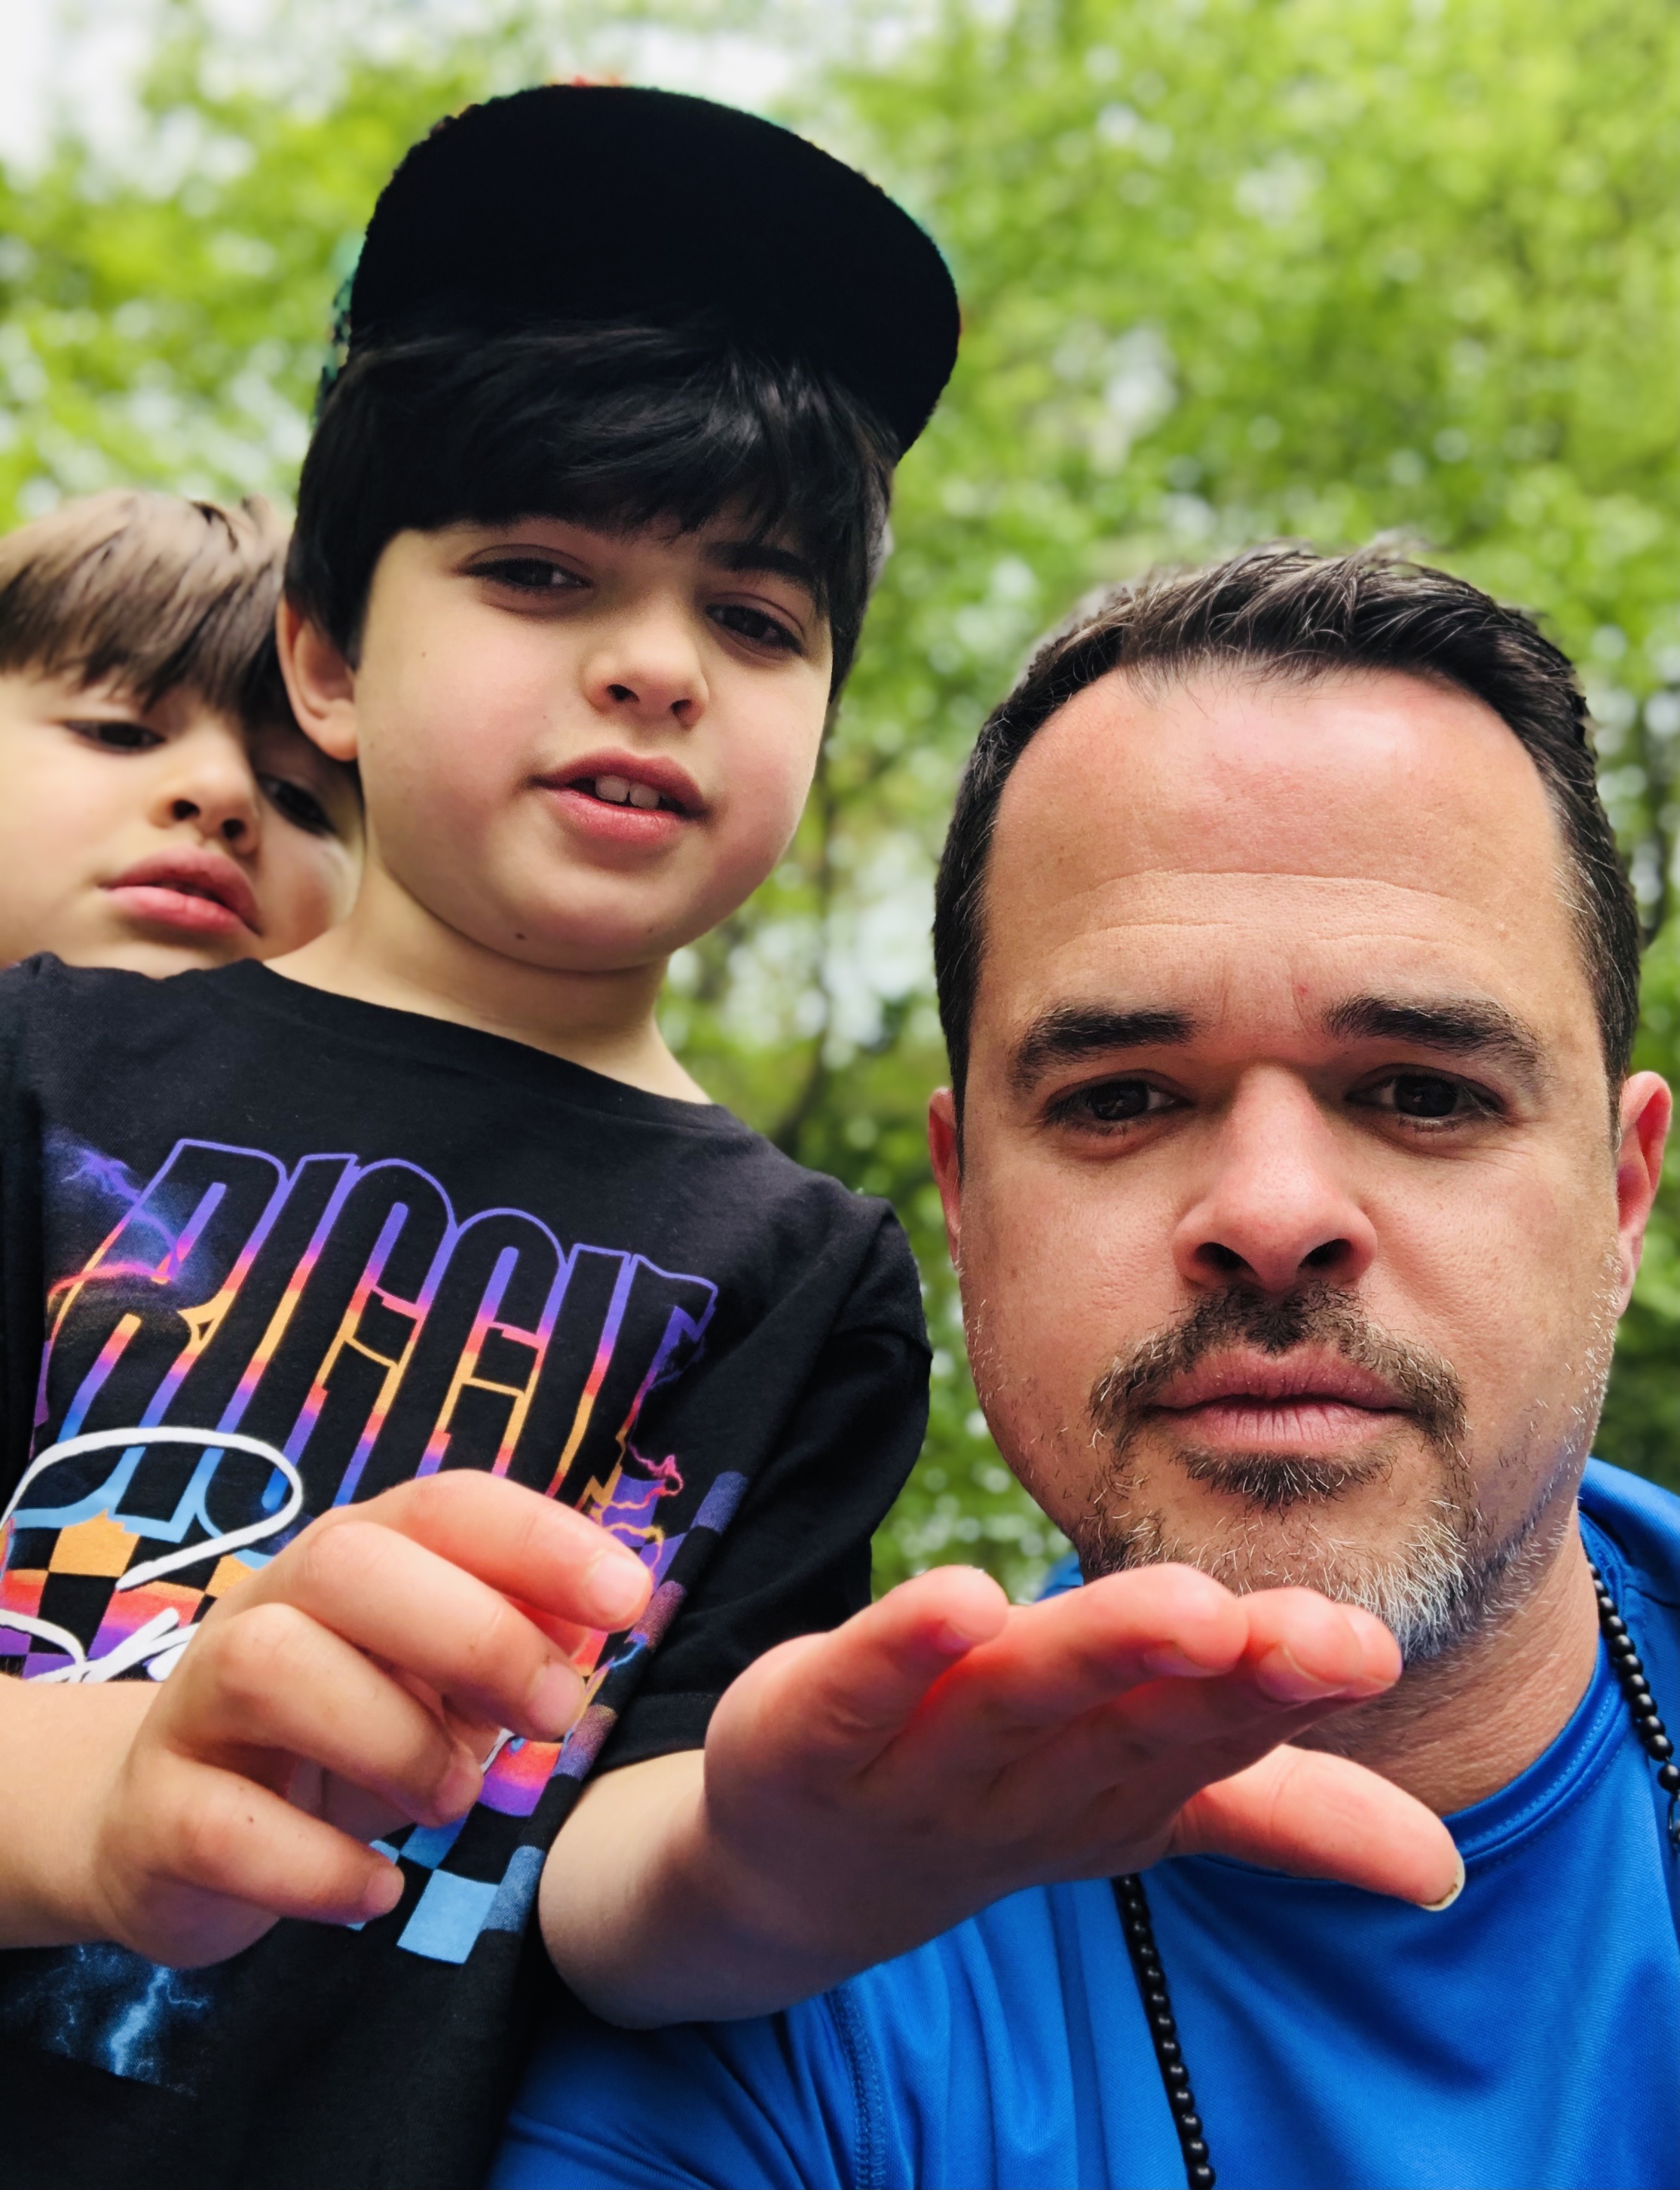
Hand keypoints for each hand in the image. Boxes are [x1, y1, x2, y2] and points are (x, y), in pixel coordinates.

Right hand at [17, 1473, 649, 1966]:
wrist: (176, 1827)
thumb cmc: (347, 1731)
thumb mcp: (439, 1679)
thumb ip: (518, 1634)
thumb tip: (608, 1606)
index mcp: (354, 1557)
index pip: (445, 1506)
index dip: (541, 1540)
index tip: (631, 1599)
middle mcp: (266, 1605)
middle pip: (349, 1561)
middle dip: (473, 1634)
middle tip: (557, 1717)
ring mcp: (196, 1704)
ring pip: (271, 1666)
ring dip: (391, 1741)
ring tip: (451, 1803)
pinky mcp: (155, 1813)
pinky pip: (220, 1824)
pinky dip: (317, 1865)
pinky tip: (379, 1892)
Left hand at [686, 1563, 1457, 1999]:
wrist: (789, 1875)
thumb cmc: (996, 1800)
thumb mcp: (1140, 1800)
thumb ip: (1283, 1809)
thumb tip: (1441, 1863)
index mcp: (1112, 1792)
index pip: (1204, 1738)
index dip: (1282, 1694)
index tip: (1367, 1647)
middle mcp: (1020, 1790)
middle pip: (1114, 1725)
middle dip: (1196, 1678)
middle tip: (1266, 1630)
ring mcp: (907, 1770)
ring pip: (1002, 1704)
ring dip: (1086, 1654)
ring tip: (1176, 1606)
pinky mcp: (800, 1734)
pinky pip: (853, 1691)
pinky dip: (898, 1647)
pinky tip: (957, 1594)